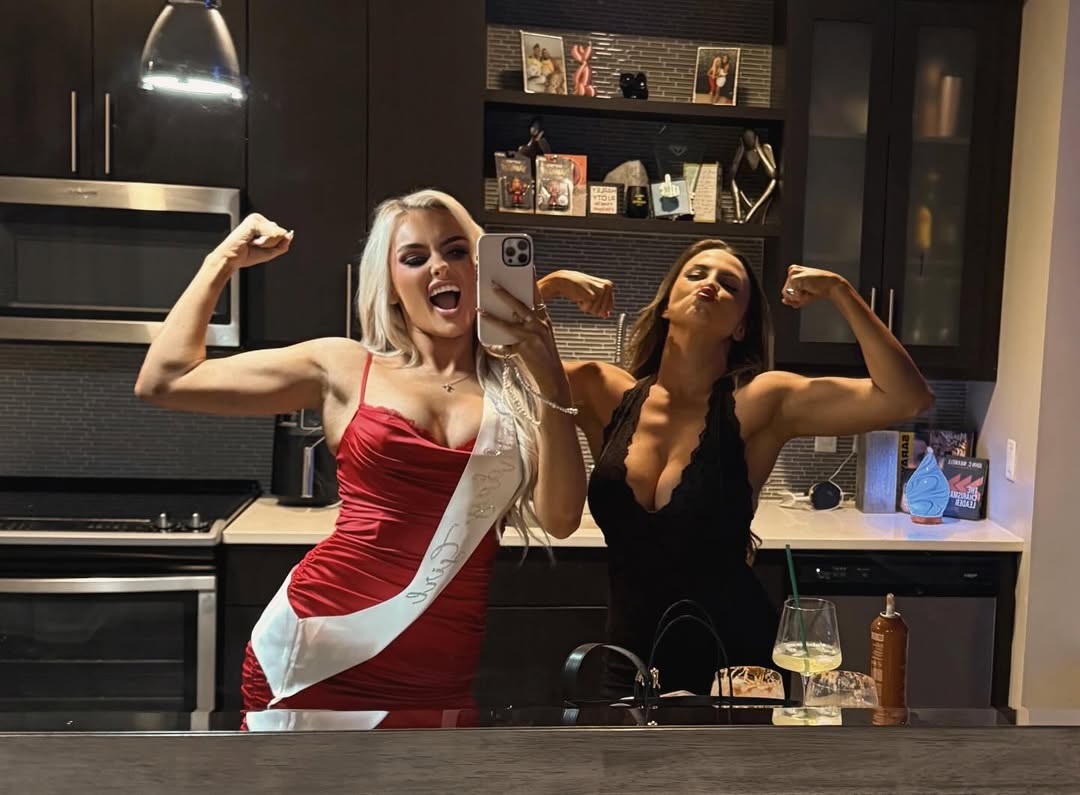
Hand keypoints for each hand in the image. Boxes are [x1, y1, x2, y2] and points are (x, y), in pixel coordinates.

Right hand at [208, 213, 293, 270]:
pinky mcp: (253, 221)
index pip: (281, 233)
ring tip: (253, 243)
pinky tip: (251, 241)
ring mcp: (255, 219)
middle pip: (280, 232)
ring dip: (266, 243)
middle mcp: (258, 219)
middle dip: (271, 244)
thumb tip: (290, 234)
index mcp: (262, 224)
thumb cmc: (246, 255)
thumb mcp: (270, 252)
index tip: (259, 247)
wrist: (232, 259)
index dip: (273, 244)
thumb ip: (283, 244)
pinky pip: (270, 233)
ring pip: (276, 233)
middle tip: (255, 246)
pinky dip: (263, 242)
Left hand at [478, 283, 567, 398]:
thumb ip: (525, 324)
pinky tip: (482, 340)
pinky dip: (491, 343)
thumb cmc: (542, 359)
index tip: (524, 264)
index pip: (536, 294)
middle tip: (490, 281)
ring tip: (479, 308)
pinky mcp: (523, 349)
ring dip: (492, 314)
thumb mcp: (539, 337)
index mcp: (544, 319)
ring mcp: (532, 337)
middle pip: (521, 303)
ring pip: (508, 322)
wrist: (551, 382)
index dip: (529, 278)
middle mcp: (541, 325)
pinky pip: (502, 344)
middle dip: (505, 292)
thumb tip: (502, 313)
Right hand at [541, 270, 613, 317]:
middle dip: (593, 308)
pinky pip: (589, 309)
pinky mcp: (592, 295)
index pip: (610, 307)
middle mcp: (607, 287)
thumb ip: (601, 304)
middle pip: (603, 310)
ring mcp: (600, 290)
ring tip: (582, 296)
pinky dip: (582, 306)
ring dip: (587, 307)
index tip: (591, 298)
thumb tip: (606, 315)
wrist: (564, 280)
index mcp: (609, 285)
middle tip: (586, 297)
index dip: (599, 307)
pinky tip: (579, 297)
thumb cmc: (578, 287)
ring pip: (596, 311)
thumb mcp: (591, 295)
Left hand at [781, 265, 848, 307]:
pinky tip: (809, 289)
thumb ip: (791, 300)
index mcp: (792, 271)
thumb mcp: (802, 297)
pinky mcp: (795, 278)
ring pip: (787, 294)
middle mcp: (792, 270)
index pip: (786, 291)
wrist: (831, 286)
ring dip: (798, 297)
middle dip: (796, 297)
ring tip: (809, 289)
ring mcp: (793, 273)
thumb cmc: (818, 290)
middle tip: (809, 290)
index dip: (796, 296)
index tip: (807, 290)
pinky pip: (792, 295)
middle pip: (785, 293)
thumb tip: (783, 301)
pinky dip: (800, 296)